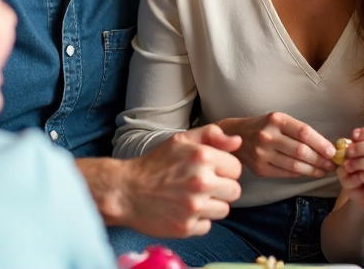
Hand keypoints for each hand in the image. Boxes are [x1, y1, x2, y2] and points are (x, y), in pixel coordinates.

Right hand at [118, 124, 243, 236]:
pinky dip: (198, 221)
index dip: (224, 170)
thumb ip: (212, 135)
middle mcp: (201, 182)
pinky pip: (207, 226)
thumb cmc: (155, 164)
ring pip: (224, 210)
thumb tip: (238, 141)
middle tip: (202, 186)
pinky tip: (183, 211)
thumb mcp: (181, 140)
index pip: (237, 168)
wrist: (125, 191)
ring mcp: (194, 207)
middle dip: (221, 188)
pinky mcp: (186, 227)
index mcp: (203, 157)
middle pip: (235, 191)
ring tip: (192, 198)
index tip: (210, 171)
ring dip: (211, 206)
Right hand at [219, 112, 336, 177]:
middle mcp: (268, 136)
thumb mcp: (278, 120)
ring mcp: (262, 154)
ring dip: (313, 170)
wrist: (235, 135)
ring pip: (294, 165)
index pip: (304, 132)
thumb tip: (325, 146)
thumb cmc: (264, 126)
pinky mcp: (259, 169)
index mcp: (276, 119)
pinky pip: (285, 173)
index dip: (321, 143)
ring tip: (324, 171)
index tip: (332, 151)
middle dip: (320, 160)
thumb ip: (298, 131)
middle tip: (332, 164)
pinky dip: (300, 174)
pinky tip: (309, 173)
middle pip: (301, 151)